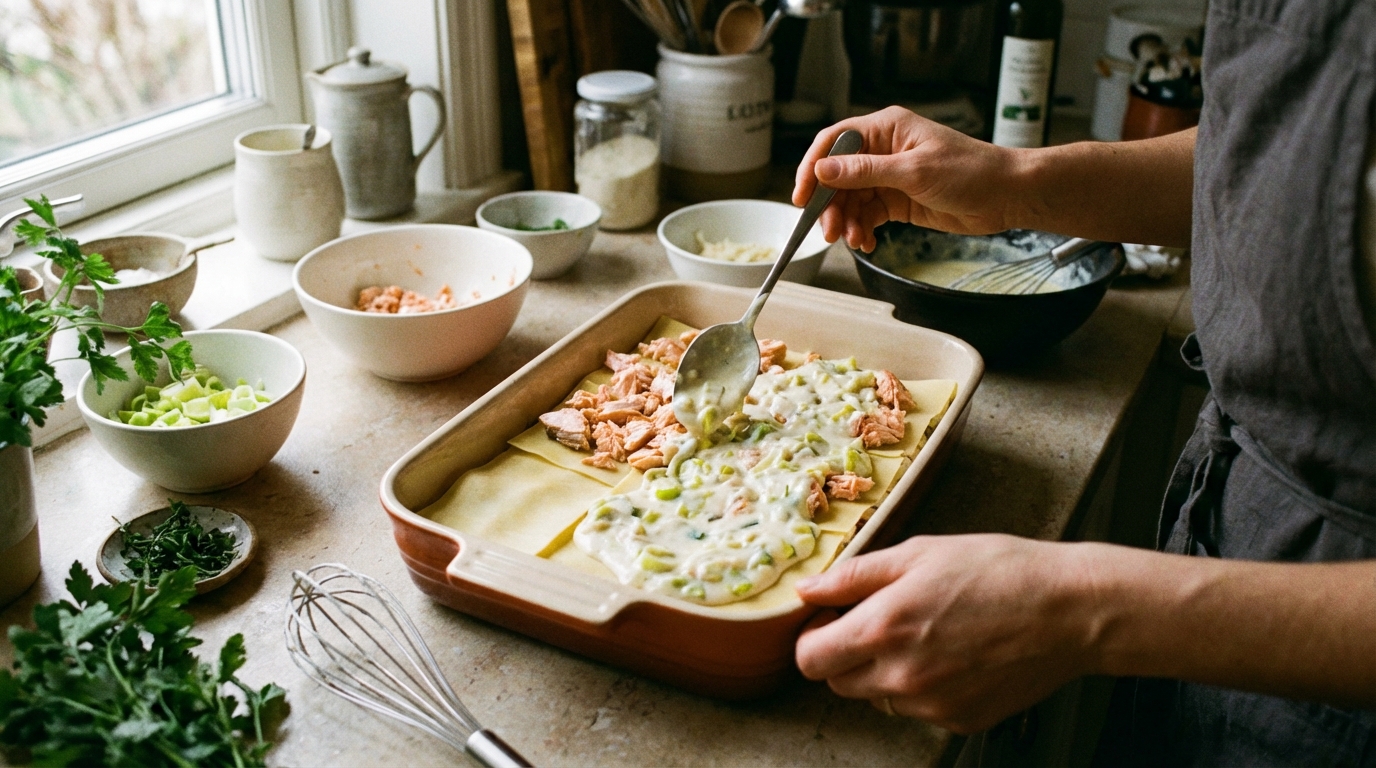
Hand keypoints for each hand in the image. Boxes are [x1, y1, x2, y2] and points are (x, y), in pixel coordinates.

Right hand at [792, 107, 1027, 251]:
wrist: (1006, 195)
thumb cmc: (970, 171)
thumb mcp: (913, 171)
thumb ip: (865, 171)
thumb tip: (823, 170)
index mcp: (885, 128)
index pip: (834, 142)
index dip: (812, 169)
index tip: (801, 197)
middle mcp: (883, 149)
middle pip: (838, 177)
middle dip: (830, 205)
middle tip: (829, 231)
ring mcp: (890, 176)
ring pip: (851, 199)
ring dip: (847, 221)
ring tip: (853, 241)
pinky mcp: (898, 200)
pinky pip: (868, 214)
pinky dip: (863, 230)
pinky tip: (866, 243)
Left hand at [794, 534, 1101, 732]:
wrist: (1068, 610)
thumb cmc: (997, 571)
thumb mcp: (918, 553)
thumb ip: (854, 576)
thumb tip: (808, 591)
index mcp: (883, 628)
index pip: (810, 660)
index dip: (815, 637)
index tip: (833, 620)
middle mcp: (901, 676)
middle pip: (838, 683)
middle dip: (847, 654)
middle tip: (882, 621)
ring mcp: (931, 705)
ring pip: (878, 697)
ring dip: (885, 672)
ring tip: (927, 633)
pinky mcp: (959, 720)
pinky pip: (918, 709)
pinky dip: (924, 687)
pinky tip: (954, 654)